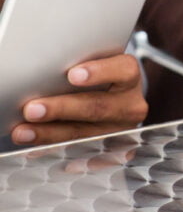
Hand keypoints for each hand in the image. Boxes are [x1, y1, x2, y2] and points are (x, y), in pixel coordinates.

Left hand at [11, 54, 147, 145]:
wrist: (117, 96)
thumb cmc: (98, 73)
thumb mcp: (95, 61)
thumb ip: (77, 61)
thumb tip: (40, 64)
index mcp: (129, 75)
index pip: (123, 70)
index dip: (99, 72)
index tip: (73, 75)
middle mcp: (130, 104)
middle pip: (98, 107)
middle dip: (62, 108)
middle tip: (33, 109)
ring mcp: (121, 128)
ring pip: (86, 133)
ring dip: (50, 133)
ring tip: (24, 131)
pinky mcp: (110, 147)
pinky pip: (81, 150)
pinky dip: (54, 146)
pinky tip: (35, 144)